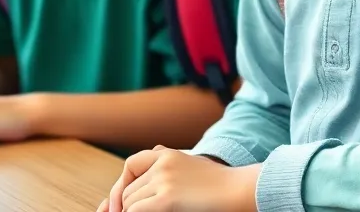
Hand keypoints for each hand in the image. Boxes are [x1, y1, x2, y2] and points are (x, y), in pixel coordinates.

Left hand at [103, 148, 258, 211]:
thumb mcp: (191, 164)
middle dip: (128, 205)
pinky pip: (136, 210)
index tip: (121, 203)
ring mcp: (164, 179)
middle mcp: (162, 163)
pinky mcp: (167, 198)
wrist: (238, 189)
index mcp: (166, 154)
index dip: (123, 185)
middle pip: (128, 188)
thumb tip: (149, 171)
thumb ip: (169, 165)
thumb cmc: (219, 183)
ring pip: (130, 202)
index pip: (131, 165)